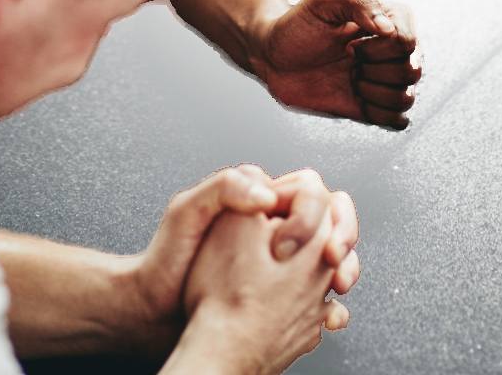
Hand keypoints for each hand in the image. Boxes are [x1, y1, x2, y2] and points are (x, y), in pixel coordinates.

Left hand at [130, 166, 360, 353]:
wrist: (155, 310)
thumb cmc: (165, 259)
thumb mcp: (187, 210)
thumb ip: (225, 188)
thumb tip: (267, 194)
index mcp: (256, 202)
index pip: (309, 190)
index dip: (316, 211)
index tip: (298, 239)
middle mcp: (272, 227)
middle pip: (331, 221)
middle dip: (344, 237)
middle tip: (336, 260)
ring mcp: (279, 262)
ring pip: (332, 256)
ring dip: (346, 269)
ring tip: (339, 286)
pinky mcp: (279, 293)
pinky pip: (318, 292)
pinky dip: (329, 304)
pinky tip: (328, 313)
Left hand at [252, 0, 420, 130]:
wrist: (273, 55)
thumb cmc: (297, 23)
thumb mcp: (324, 0)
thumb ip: (359, 2)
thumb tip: (389, 30)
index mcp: (388, 20)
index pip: (408, 41)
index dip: (379, 47)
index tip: (350, 41)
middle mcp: (392, 51)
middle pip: (411, 71)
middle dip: (374, 69)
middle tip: (348, 59)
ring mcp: (383, 80)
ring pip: (407, 98)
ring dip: (375, 93)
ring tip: (351, 79)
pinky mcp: (372, 106)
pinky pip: (398, 121)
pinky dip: (380, 115)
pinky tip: (358, 100)